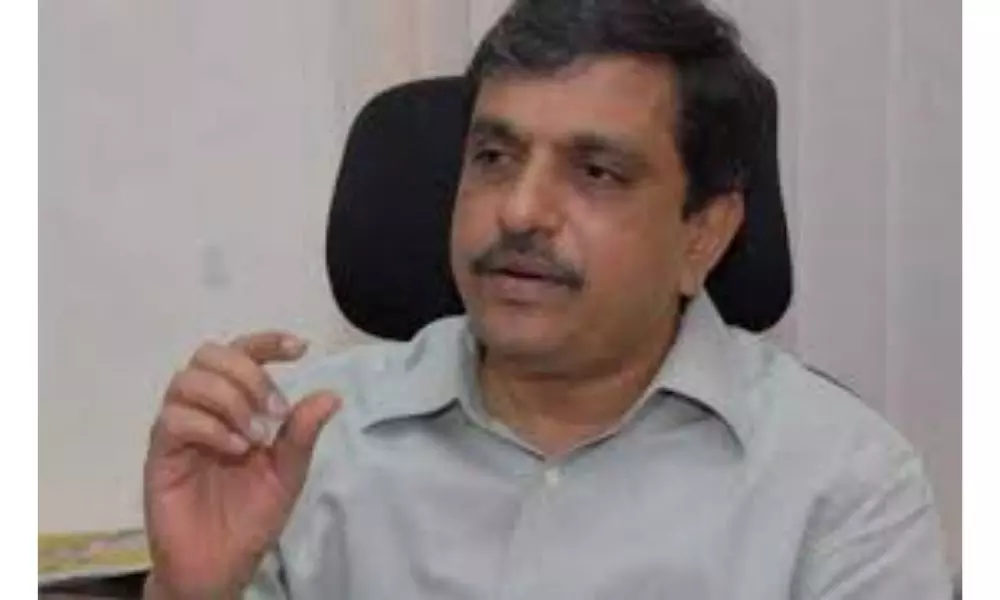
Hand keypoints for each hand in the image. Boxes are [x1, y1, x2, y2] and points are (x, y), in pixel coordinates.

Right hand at [143, 332, 340, 598]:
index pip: (243, 353)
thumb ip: (302, 434)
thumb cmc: (251, 516)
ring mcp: (178, 429)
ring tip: (255, 437)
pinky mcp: (160, 454)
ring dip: (230, 400)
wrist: (221, 565)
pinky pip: (174, 419)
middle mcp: (203, 408)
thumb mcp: (288, 473)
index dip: (267, 341)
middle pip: (211, 354)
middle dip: (248, 373)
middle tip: (273, 412)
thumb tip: (331, 395)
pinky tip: (235, 449)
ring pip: (188, 380)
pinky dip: (210, 426)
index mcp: (236, 405)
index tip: (300, 348)